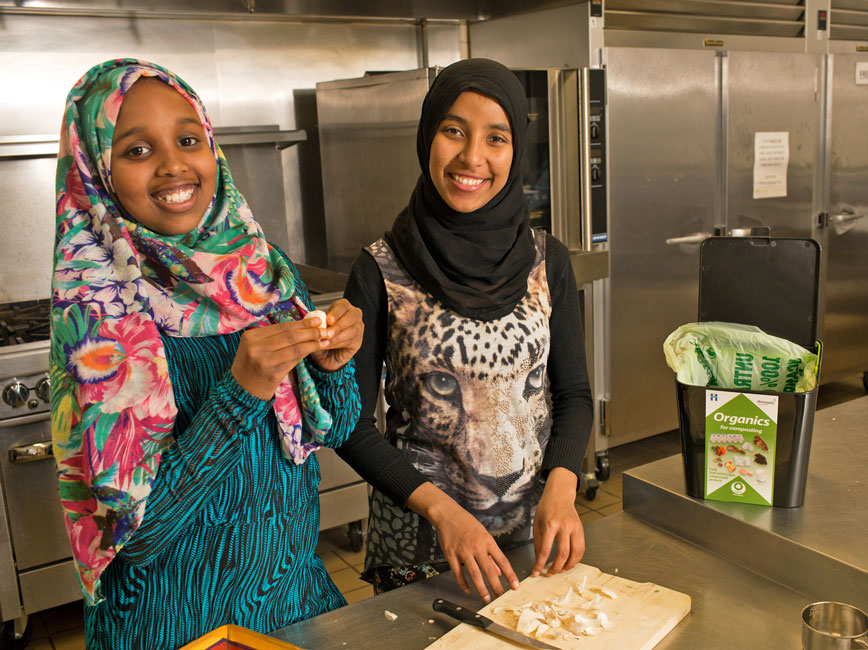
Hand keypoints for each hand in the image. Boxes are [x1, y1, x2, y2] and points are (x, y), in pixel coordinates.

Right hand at [231, 320, 325, 399]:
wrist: (241, 390)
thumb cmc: (252, 365)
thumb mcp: (255, 347)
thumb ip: (274, 337)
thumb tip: (303, 326)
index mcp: (251, 336)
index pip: (282, 327)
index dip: (301, 323)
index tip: (317, 320)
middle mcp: (256, 347)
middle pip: (289, 336)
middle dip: (310, 332)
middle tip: (325, 330)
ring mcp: (263, 362)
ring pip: (294, 349)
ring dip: (312, 344)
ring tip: (324, 341)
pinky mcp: (272, 375)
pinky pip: (293, 362)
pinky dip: (305, 355)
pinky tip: (314, 351)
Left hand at [308, 298, 363, 372]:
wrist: (325, 352)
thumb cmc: (321, 335)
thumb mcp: (317, 327)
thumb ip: (316, 326)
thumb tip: (313, 325)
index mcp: (343, 308)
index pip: (342, 306)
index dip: (335, 313)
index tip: (328, 320)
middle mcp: (353, 315)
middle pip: (352, 316)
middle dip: (339, 325)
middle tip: (328, 333)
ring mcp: (358, 328)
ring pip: (352, 330)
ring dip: (338, 336)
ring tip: (327, 340)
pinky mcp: (358, 341)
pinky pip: (351, 340)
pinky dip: (339, 343)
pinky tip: (330, 344)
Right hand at [407, 483, 519, 602]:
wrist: (448, 514)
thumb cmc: (467, 523)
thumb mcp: (483, 535)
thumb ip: (491, 554)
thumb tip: (499, 571)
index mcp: (487, 541)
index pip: (503, 561)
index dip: (510, 575)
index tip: (515, 586)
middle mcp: (476, 546)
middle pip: (489, 570)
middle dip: (496, 586)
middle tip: (501, 596)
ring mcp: (463, 551)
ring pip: (474, 574)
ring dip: (481, 588)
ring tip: (486, 598)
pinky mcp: (450, 554)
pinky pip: (458, 573)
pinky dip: (463, 584)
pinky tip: (468, 590)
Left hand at [531, 467, 584, 576]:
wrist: (559, 495)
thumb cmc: (546, 509)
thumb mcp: (537, 524)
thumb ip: (539, 543)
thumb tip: (539, 561)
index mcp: (550, 524)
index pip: (545, 550)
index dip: (540, 564)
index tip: (536, 572)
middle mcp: (564, 526)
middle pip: (563, 554)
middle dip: (556, 568)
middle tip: (549, 573)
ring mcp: (575, 527)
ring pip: (576, 553)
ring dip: (568, 565)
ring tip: (560, 570)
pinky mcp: (581, 529)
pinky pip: (581, 548)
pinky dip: (576, 558)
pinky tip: (569, 562)